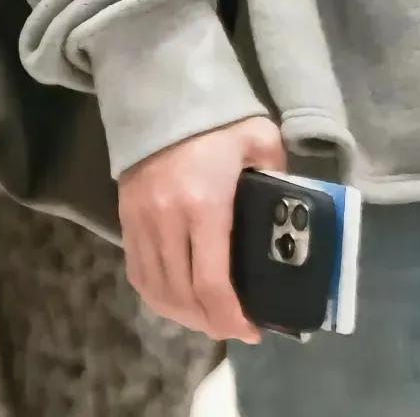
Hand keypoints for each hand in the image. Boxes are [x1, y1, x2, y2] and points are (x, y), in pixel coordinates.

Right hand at [119, 114, 285, 340]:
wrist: (162, 89)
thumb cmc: (217, 117)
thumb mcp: (260, 138)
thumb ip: (278, 174)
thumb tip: (294, 207)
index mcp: (204, 204)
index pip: (211, 283)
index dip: (231, 317)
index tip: (251, 330)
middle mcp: (166, 220)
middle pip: (182, 297)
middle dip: (210, 322)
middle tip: (235, 327)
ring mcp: (140, 221)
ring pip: (156, 290)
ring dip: (183, 314)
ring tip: (210, 317)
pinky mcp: (125, 217)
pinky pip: (138, 273)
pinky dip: (158, 295)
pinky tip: (178, 299)